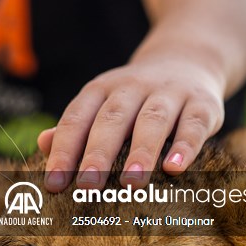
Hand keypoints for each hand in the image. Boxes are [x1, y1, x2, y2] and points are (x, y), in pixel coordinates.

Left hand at [38, 56, 224, 191]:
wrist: (189, 59)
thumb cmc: (136, 98)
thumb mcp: (104, 104)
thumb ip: (76, 127)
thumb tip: (43, 144)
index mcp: (102, 90)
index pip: (77, 118)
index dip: (64, 150)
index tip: (54, 184)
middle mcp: (134, 87)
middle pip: (113, 118)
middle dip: (99, 153)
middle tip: (87, 186)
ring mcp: (170, 94)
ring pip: (153, 120)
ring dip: (141, 151)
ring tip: (130, 182)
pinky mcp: (202, 104)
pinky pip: (193, 124)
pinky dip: (185, 147)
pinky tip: (175, 169)